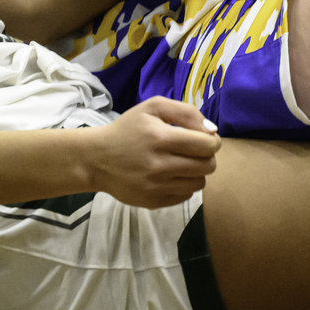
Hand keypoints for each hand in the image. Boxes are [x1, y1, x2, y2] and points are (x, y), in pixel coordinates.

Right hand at [83, 97, 219, 208]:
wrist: (96, 160)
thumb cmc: (127, 130)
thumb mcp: (152, 107)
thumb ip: (186, 112)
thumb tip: (212, 131)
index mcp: (160, 138)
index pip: (207, 145)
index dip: (213, 141)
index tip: (206, 139)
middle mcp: (159, 165)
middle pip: (208, 166)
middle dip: (207, 157)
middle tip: (195, 151)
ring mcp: (156, 187)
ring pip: (199, 183)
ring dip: (196, 172)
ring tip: (182, 163)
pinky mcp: (154, 202)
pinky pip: (185, 196)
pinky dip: (184, 185)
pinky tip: (171, 175)